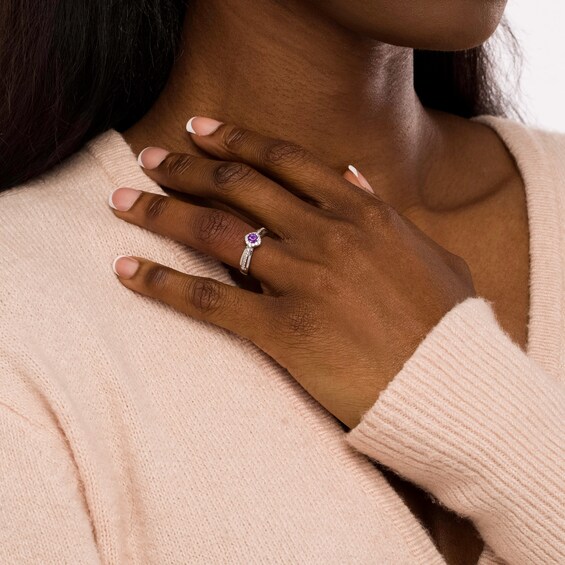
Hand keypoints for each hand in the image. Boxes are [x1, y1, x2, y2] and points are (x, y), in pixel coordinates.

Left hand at [109, 117, 475, 428]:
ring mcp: (304, 281)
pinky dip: (162, 283)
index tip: (198, 130)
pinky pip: (210, 301)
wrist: (451, 387)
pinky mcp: (284, 332)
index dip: (235, 140)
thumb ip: (385, 210)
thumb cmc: (446, 324)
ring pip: (215, 233)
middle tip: (149, 157)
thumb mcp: (429, 252)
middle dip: (187, 167)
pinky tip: (127, 272)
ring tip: (123, 200)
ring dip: (161, 212)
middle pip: (239, 187)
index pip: (284, 160)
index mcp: (362, 212)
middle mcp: (327, 235)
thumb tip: (352, 174)